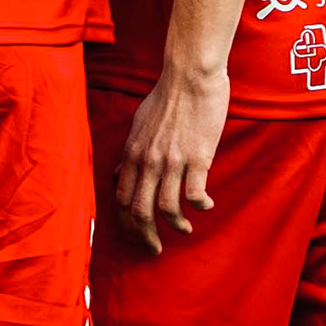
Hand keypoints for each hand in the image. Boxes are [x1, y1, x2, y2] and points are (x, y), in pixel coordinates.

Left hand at [114, 63, 230, 251]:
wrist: (189, 76)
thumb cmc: (166, 97)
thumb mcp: (138, 124)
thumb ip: (130, 152)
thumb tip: (120, 173)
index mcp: (132, 153)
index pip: (121, 200)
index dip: (127, 224)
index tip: (137, 235)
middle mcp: (148, 161)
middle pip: (139, 211)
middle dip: (146, 237)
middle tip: (155, 249)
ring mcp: (172, 161)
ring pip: (167, 208)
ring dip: (176, 226)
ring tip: (185, 230)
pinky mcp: (197, 158)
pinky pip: (195, 194)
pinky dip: (200, 206)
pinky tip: (206, 206)